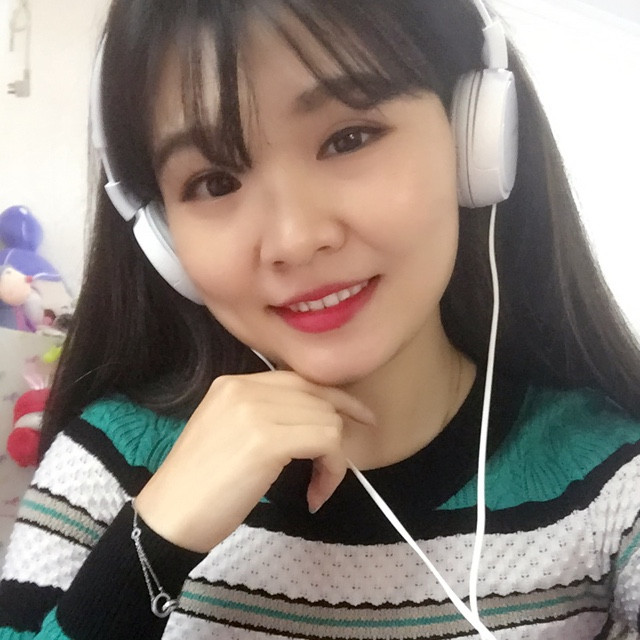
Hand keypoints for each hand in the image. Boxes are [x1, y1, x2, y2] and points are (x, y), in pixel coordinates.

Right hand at [134, 371, 374, 551]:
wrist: (168, 517)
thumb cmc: (199, 485)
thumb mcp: (230, 434)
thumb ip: (266, 416)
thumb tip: (319, 422)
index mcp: (234, 384)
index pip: (300, 380)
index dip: (336, 398)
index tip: (360, 417)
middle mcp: (245, 389)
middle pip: (318, 397)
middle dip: (339, 431)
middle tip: (336, 467)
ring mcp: (255, 411)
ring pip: (327, 420)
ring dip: (333, 459)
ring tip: (316, 487)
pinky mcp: (266, 440)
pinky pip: (326, 442)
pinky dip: (331, 471)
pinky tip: (314, 494)